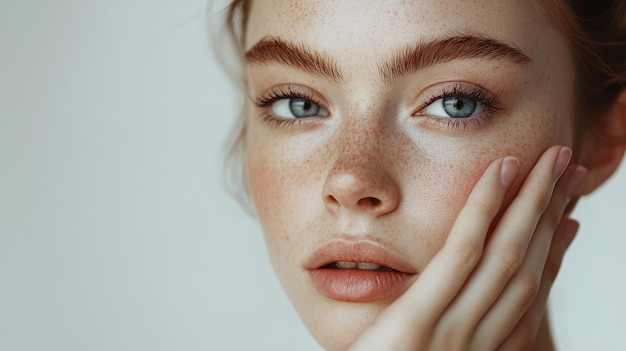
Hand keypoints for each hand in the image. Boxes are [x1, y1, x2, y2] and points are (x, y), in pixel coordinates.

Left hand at [348, 145, 587, 350]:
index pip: (526, 297)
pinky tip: (500, 174)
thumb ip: (436, 337)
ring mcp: (450, 337)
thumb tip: (441, 308)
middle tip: (571, 169)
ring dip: (533, 203)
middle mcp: (476, 347)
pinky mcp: (416, 327)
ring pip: (505, 257)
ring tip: (554, 160)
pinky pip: (459, 256)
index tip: (570, 221)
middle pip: (525, 269)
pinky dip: (483, 212)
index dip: (553, 255)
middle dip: (552, 215)